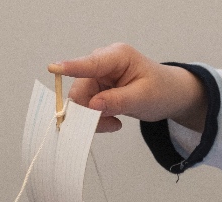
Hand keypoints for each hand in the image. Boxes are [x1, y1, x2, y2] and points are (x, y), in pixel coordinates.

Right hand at [50, 43, 206, 132]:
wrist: (169, 95)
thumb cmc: (161, 90)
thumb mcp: (143, 98)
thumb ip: (118, 101)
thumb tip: (93, 105)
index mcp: (117, 56)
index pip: (90, 63)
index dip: (70, 67)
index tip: (53, 68)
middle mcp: (103, 63)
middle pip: (81, 89)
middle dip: (89, 111)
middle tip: (109, 125)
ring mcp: (97, 76)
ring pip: (81, 102)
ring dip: (94, 118)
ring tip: (115, 123)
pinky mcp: (96, 89)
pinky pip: (86, 107)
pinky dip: (97, 119)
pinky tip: (114, 121)